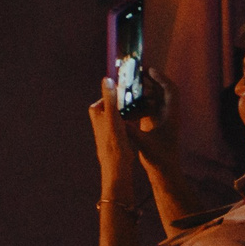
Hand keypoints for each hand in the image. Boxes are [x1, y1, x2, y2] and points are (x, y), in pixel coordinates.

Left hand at [90, 81, 141, 201]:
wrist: (117, 166)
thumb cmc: (113, 141)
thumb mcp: (113, 117)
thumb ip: (110, 98)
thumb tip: (107, 79)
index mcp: (96, 110)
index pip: (112, 93)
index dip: (124, 90)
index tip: (138, 86)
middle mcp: (100, 115)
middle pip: (118, 101)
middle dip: (130, 98)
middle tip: (146, 94)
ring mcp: (109, 124)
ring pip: (124, 109)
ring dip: (134, 106)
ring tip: (148, 102)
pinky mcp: (118, 132)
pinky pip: (128, 118)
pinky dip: (136, 115)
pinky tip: (146, 114)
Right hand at [121, 74, 183, 173]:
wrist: (164, 170)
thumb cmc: (159, 158)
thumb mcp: (144, 144)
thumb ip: (131, 132)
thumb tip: (116, 120)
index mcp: (171, 116)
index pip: (171, 91)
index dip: (161, 78)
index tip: (148, 69)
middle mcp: (168, 114)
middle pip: (162, 90)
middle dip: (149, 80)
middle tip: (134, 72)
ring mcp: (161, 118)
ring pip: (154, 97)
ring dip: (142, 91)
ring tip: (126, 85)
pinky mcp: (154, 122)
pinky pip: (147, 106)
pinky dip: (137, 102)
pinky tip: (125, 105)